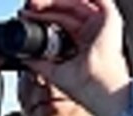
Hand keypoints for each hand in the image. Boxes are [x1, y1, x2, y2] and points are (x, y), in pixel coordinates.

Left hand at [19, 0, 130, 115]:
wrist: (96, 88)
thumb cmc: (83, 86)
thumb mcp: (52, 72)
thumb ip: (38, 64)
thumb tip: (23, 58)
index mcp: (80, 42)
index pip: (59, 22)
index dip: (42, 17)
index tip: (26, 16)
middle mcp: (90, 31)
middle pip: (65, 10)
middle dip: (45, 6)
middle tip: (28, 8)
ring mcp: (99, 23)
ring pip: (76, 2)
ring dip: (55, 0)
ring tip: (36, 3)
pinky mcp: (109, 17)